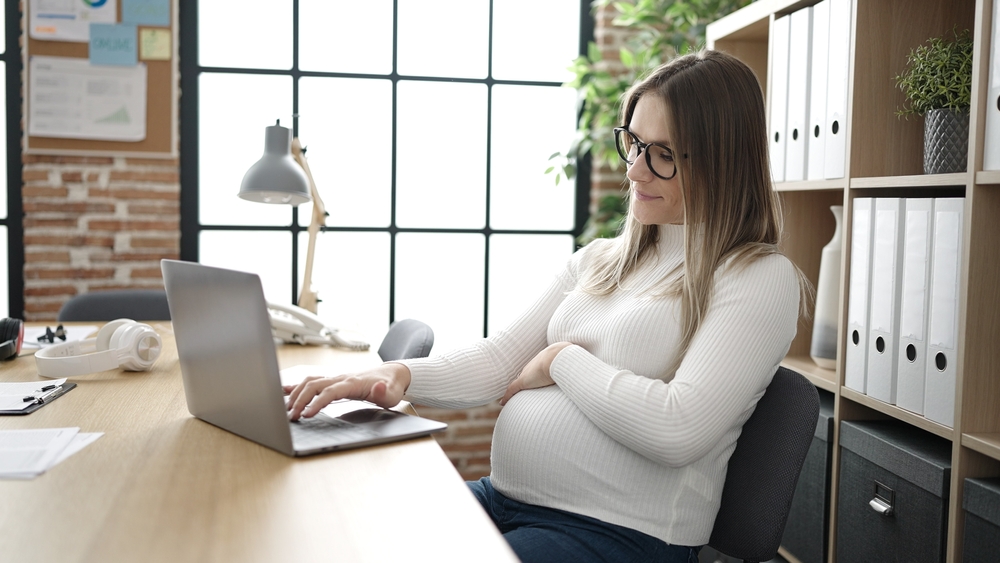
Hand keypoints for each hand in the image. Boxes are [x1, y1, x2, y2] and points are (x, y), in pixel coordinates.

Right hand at [284, 362, 410, 420]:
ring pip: (310, 382)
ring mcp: (336, 378)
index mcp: (352, 382)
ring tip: (287, 409)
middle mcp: (341, 378)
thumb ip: (383, 392)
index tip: (307, 414)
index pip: (330, 391)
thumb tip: (378, 388)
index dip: (317, 402)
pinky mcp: (333, 381)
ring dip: (297, 393)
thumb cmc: (390, 386)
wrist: (392, 374)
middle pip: (314, 385)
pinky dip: (297, 385)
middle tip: (292, 417)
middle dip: (300, 400)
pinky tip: (285, 391)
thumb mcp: (392, 393)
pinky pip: (312, 381)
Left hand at [500, 342, 572, 405]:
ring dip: (514, 390)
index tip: (533, 381)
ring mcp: (527, 374)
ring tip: (510, 397)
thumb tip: (584, 375)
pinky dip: (507, 396)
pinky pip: (512, 389)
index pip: (535, 370)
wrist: (558, 357)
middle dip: (524, 382)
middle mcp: (533, 366)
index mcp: (542, 361)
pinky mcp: (523, 381)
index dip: (533, 376)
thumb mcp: (571, 363)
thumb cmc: (567, 359)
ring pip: (518, 383)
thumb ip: (575, 369)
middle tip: (522, 389)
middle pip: (526, 375)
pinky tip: (502, 402)